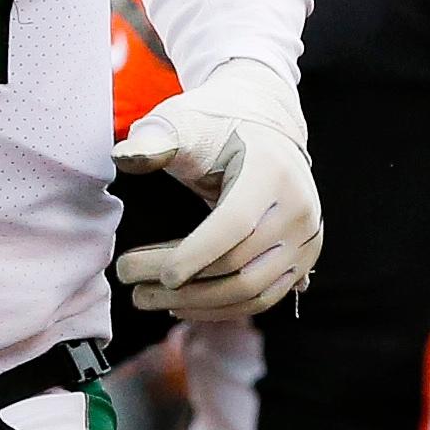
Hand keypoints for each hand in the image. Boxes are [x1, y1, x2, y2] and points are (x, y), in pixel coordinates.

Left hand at [112, 61, 323, 317]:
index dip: (195, 253)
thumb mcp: (183, 121)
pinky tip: (181, 302)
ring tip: (147, 298)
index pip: (235, 224)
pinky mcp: (302, 259)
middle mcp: (299, 209)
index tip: (158, 274)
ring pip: (253, 293)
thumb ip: (155, 139)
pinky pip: (263, 298)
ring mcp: (306, 239)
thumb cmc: (216, 123)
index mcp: (272, 172)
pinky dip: (221, 308)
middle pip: (241, 267)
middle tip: (131, 286)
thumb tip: (124, 157)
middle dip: (182, 285)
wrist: (263, 125)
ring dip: (198, 305)